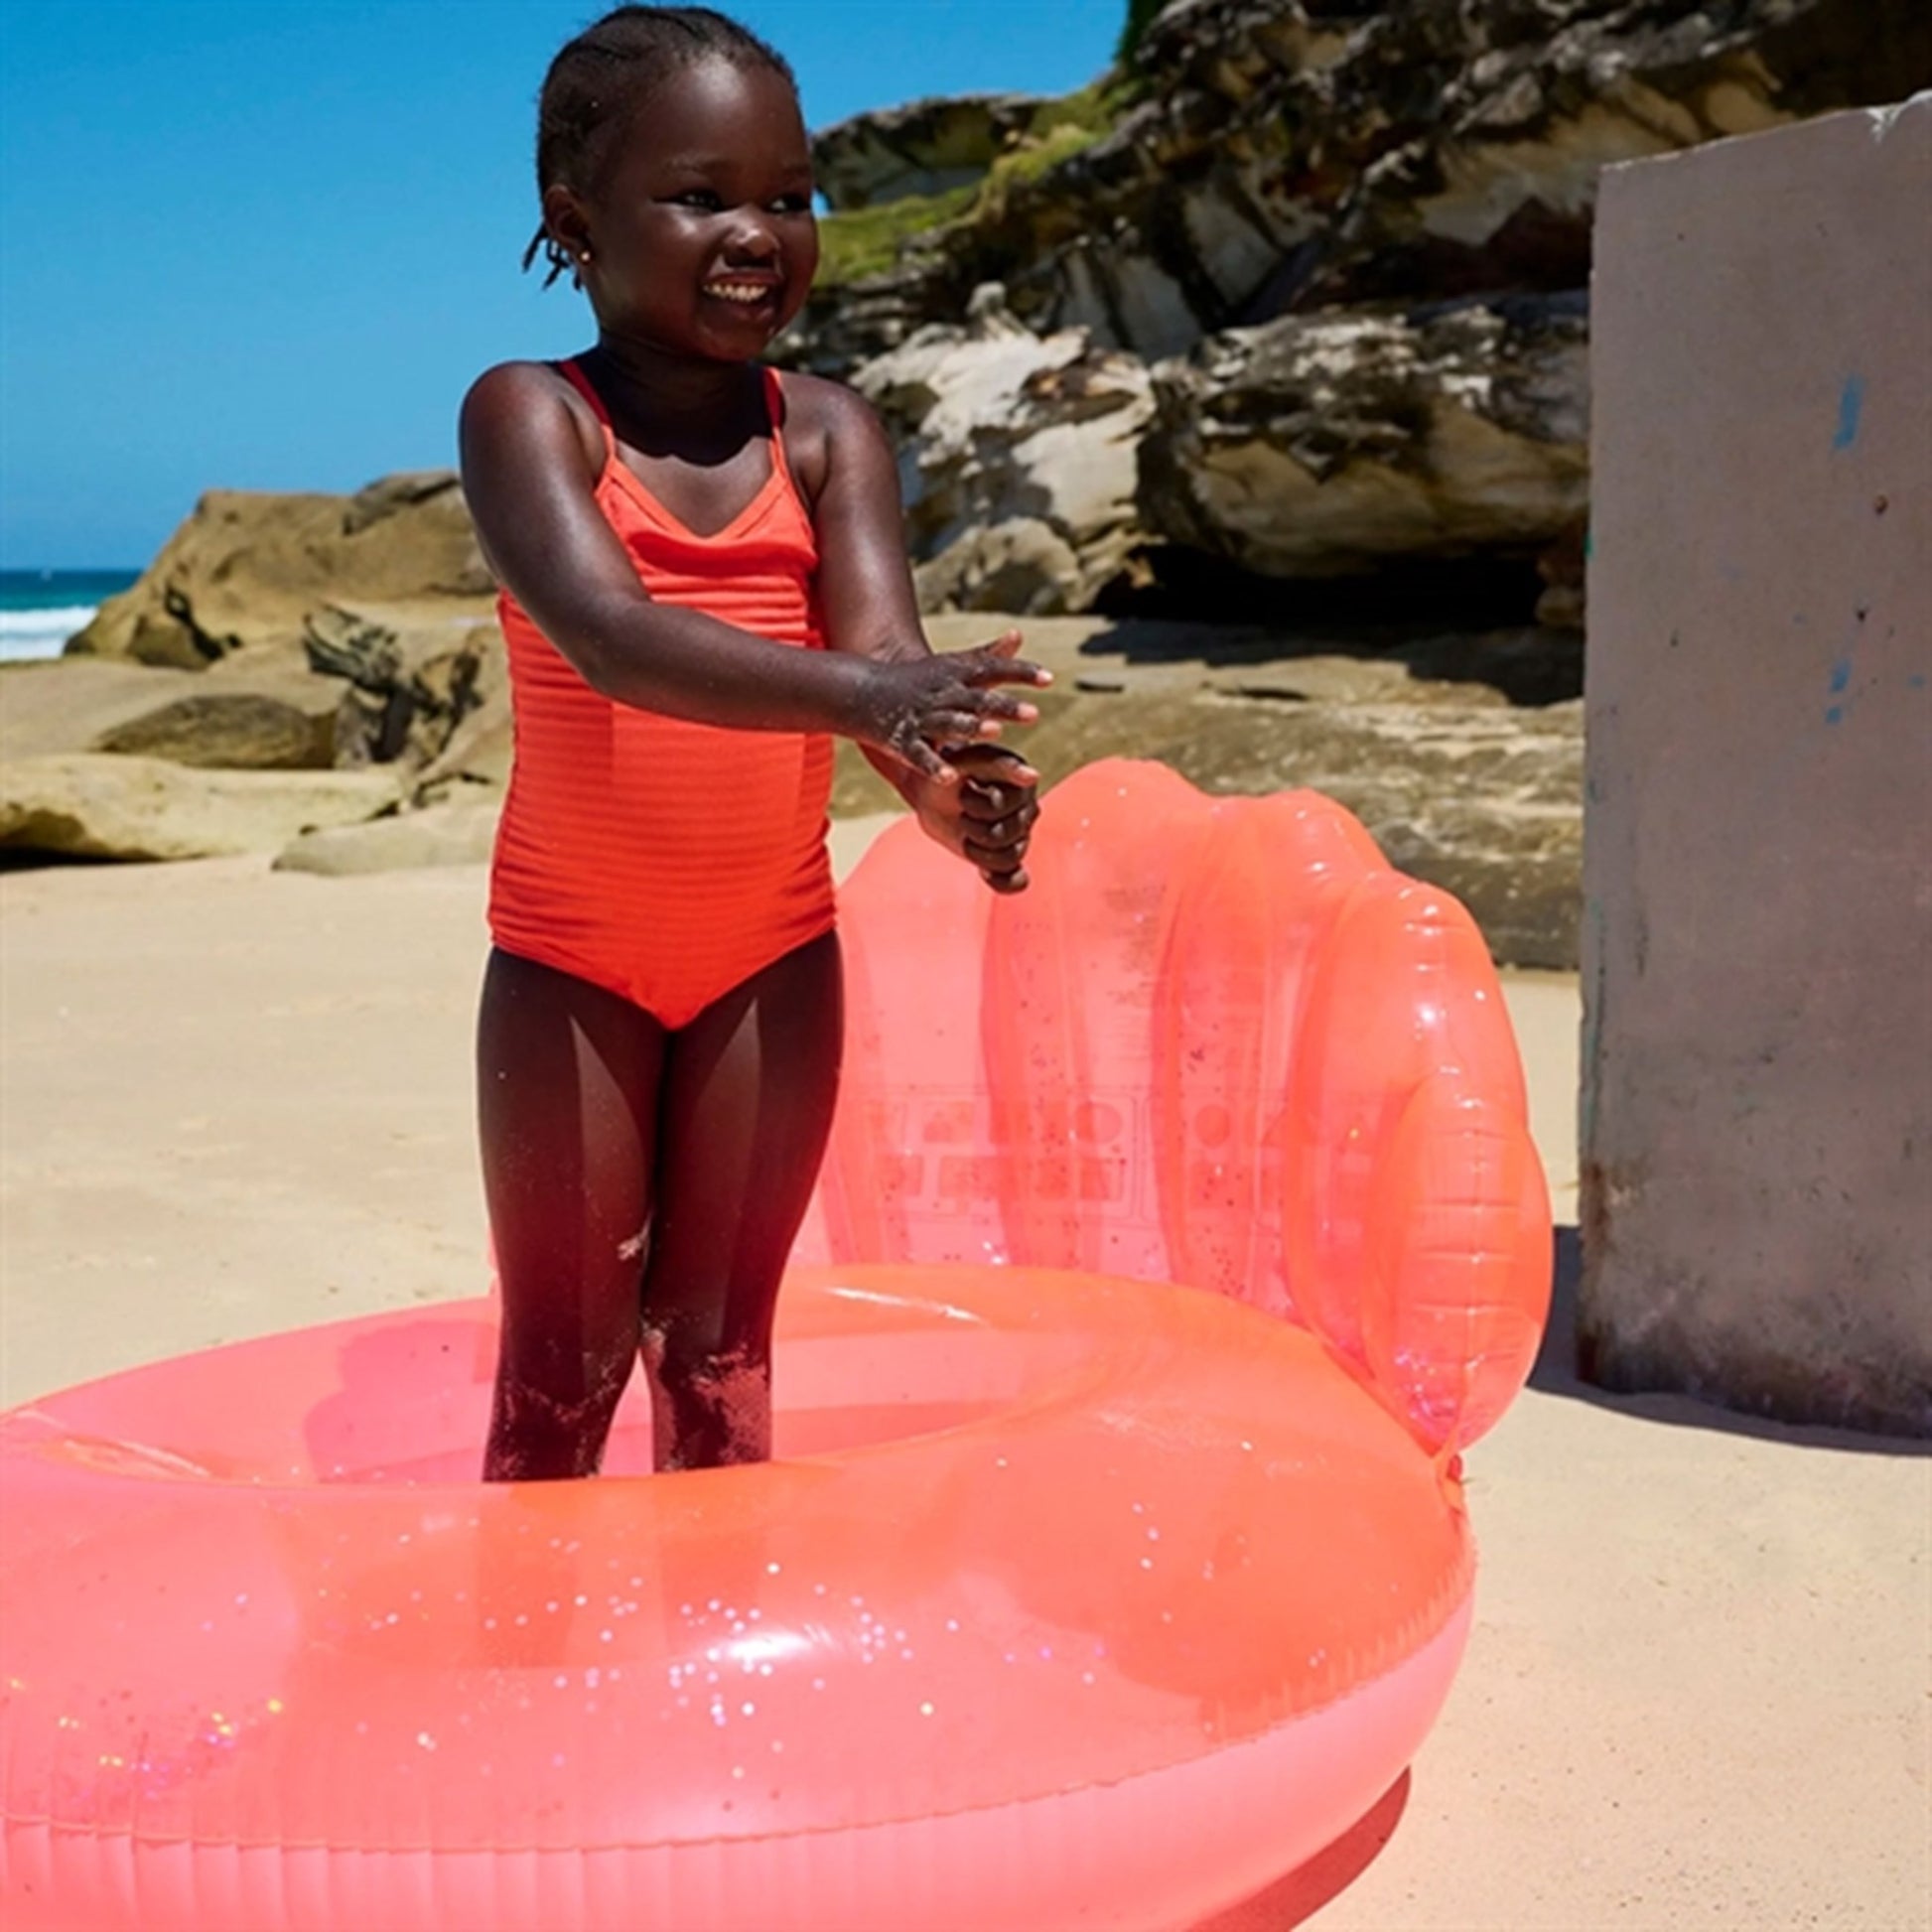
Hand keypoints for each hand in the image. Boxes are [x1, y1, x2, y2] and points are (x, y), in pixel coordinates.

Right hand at [851, 629, 1049, 784]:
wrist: (861, 692)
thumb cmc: (917, 680)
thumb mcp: (951, 664)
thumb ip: (987, 654)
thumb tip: (1020, 634)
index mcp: (954, 674)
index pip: (992, 669)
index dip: (1020, 672)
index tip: (1050, 678)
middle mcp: (941, 693)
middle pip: (977, 699)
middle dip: (1004, 706)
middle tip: (1034, 714)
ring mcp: (921, 717)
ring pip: (950, 724)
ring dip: (973, 728)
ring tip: (997, 733)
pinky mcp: (903, 741)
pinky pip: (921, 756)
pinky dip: (935, 766)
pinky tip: (952, 778)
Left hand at [909, 743, 1040, 893]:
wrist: (934, 795)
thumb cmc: (948, 771)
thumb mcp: (963, 760)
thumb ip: (997, 765)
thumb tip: (1033, 777)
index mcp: (1021, 784)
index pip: (998, 806)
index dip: (974, 805)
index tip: (963, 792)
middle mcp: (1027, 810)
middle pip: (1004, 835)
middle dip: (974, 828)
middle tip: (962, 814)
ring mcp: (1020, 836)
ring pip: (1009, 858)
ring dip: (980, 853)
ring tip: (966, 837)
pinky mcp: (1008, 857)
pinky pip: (1016, 881)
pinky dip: (1001, 882)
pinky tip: (985, 874)